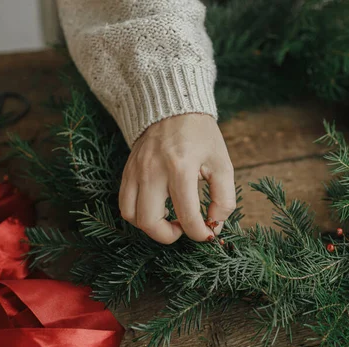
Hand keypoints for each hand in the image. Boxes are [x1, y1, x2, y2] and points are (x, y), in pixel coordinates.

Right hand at [119, 114, 235, 243]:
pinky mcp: (127, 171)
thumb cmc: (201, 136)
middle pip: (150, 222)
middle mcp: (153, 171)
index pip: (187, 215)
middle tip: (185, 228)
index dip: (199, 233)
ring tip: (171, 218)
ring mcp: (135, 171)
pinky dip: (139, 214)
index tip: (207, 233)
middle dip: (170, 236)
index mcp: (181, 168)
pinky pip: (124, 204)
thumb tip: (215, 224)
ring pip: (131, 216)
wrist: (174, 107)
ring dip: (151, 227)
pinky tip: (158, 208)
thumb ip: (224, 198)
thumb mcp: (222, 164)